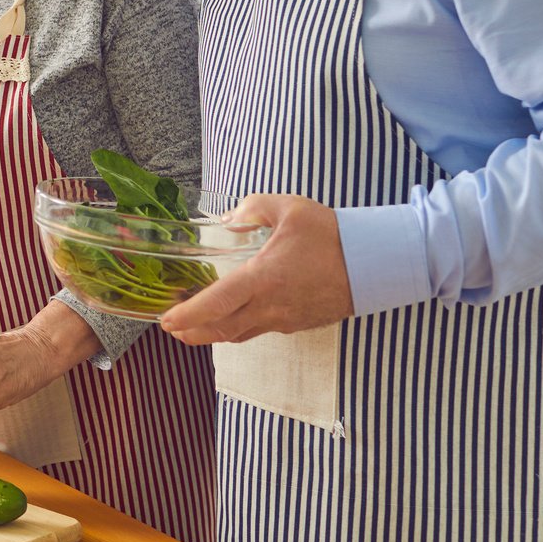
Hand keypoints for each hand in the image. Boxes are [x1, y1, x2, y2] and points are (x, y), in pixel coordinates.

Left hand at [158, 194, 354, 344]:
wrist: (376, 263)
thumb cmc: (333, 235)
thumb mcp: (289, 208)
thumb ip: (252, 209)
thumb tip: (227, 219)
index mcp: (262, 279)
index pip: (216, 304)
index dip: (188, 315)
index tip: (166, 321)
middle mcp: (270, 307)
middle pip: (222, 329)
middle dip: (193, 332)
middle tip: (173, 329)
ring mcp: (285, 320)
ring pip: (241, 333)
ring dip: (215, 333)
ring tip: (196, 328)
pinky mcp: (299, 324)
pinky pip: (262, 330)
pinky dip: (241, 328)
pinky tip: (237, 316)